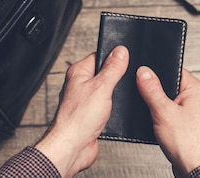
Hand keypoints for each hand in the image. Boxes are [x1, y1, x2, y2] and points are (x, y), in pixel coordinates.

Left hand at [35, 46, 128, 177]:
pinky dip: (115, 108)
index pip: (100, 56)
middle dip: (117, 77)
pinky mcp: (92, 114)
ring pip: (108, 90)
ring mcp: (86, 100)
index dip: (114, 57)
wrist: (73, 148)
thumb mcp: (101, 87)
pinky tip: (118, 111)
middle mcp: (81, 85)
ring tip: (119, 98)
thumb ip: (113, 68)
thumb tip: (121, 51)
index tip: (126, 60)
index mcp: (79, 72)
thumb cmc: (77, 119)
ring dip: (116, 95)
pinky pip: (108, 105)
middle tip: (124, 81)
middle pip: (106, 73)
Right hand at [136, 67, 199, 177]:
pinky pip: (170, 113)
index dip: (157, 72)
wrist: (195, 168)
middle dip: (156, 92)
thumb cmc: (188, 143)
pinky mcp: (186, 124)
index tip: (144, 76)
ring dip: (158, 106)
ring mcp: (192, 111)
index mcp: (196, 89)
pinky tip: (158, 124)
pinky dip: (161, 117)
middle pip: (169, 85)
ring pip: (168, 100)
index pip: (173, 70)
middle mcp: (196, 98)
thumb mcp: (163, 111)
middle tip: (149, 99)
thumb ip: (152, 90)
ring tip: (156, 115)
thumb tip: (144, 72)